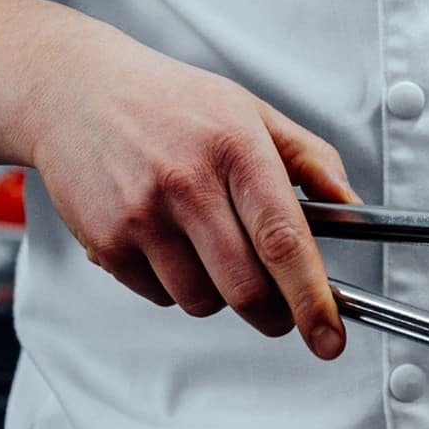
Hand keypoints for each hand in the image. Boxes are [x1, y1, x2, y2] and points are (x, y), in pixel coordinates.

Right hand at [0, 0, 356, 355]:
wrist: (75, 92)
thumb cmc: (171, 102)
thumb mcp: (250, 110)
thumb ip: (309, 158)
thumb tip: (353, 209)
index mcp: (235, 146)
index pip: (283, 239)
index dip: (313, 298)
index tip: (330, 336)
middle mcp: (187, 182)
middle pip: (246, 288)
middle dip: (273, 313)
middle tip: (280, 308)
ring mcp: (142, 215)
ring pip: (202, 300)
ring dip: (218, 293)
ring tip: (208, 245)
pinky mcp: (107, 241)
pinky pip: (160, 296)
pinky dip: (175, 284)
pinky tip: (167, 240)